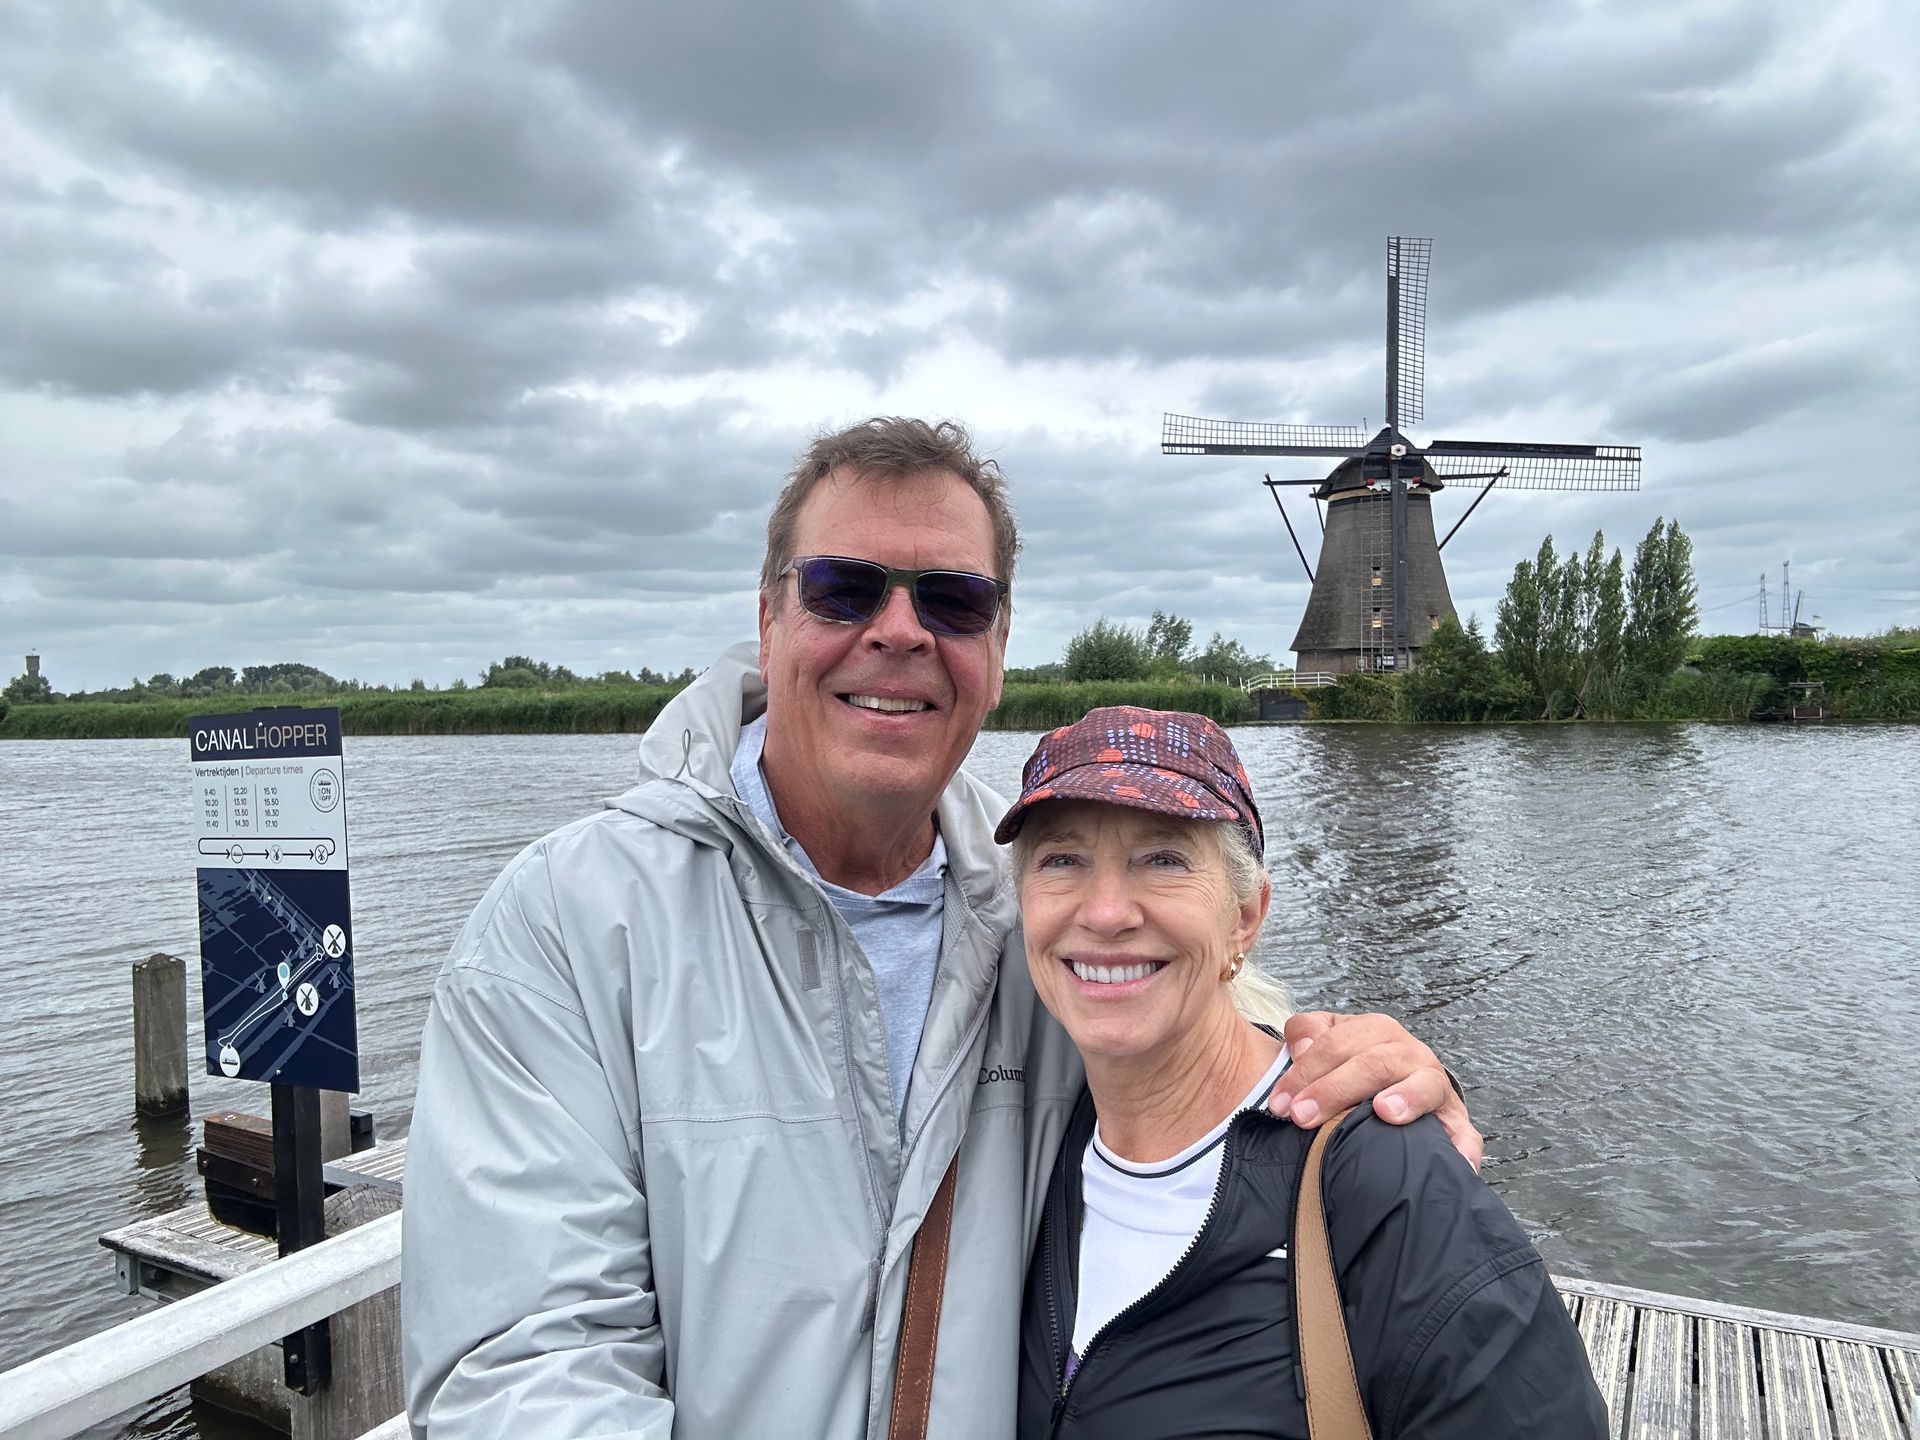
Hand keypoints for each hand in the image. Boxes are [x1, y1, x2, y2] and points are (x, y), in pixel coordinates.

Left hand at [1267, 1010, 1483, 1170]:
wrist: (1403, 1086)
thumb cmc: (1355, 1066)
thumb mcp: (1329, 1040)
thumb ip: (1308, 1033)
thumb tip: (1300, 1046)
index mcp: (1377, 1032)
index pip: (1336, 1043)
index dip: (1304, 1071)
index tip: (1277, 1103)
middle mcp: (1410, 1053)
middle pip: (1374, 1062)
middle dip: (1335, 1089)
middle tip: (1303, 1116)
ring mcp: (1436, 1086)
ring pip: (1425, 1084)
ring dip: (1406, 1098)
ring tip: (1384, 1113)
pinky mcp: (1456, 1122)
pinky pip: (1465, 1134)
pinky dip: (1462, 1147)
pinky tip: (1454, 1163)